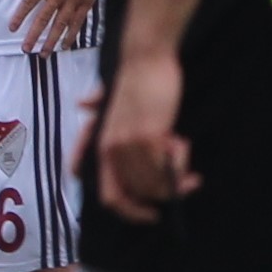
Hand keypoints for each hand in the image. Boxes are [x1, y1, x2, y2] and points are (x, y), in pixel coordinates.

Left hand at [3, 0, 118, 53]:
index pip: (30, 2)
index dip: (20, 16)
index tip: (12, 28)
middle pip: (44, 18)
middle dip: (34, 36)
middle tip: (26, 49)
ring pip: (61, 24)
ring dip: (52, 40)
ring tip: (44, 54)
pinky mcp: (89, 0)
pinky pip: (78, 21)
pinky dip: (72, 34)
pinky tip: (66, 45)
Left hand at [95, 48, 195, 224]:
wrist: (145, 59)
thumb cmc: (132, 79)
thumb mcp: (110, 100)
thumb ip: (97, 107)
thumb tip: (82, 103)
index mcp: (101, 147)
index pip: (109, 196)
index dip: (131, 212)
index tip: (153, 212)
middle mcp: (110, 150)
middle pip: (139, 195)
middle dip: (166, 194)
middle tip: (188, 182)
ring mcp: (128, 145)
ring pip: (155, 184)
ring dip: (177, 176)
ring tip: (183, 151)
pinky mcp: (148, 136)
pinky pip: (168, 166)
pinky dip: (181, 161)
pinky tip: (183, 142)